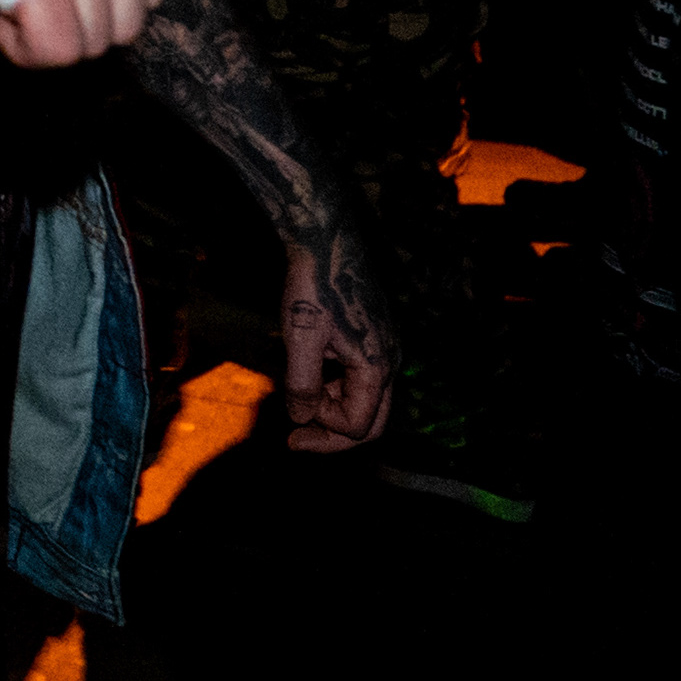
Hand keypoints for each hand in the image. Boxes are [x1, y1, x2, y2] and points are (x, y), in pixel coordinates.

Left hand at [279, 234, 397, 452]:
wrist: (326, 240)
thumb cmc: (312, 287)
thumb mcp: (300, 337)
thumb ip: (303, 384)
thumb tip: (301, 419)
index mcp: (376, 368)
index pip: (357, 425)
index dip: (323, 429)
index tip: (291, 416)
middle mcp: (389, 362)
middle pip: (371, 421)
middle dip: (334, 435)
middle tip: (295, 440)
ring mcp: (385, 350)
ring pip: (366, 400)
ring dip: (333, 409)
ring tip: (298, 402)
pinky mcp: (374, 338)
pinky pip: (361, 378)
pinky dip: (336, 388)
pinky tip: (311, 377)